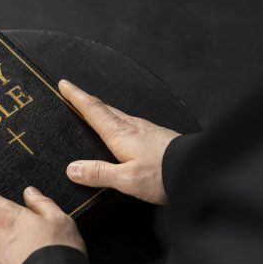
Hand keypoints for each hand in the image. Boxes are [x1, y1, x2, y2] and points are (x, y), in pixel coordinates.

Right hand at [58, 79, 179, 204]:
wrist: (198, 169)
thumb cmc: (164, 174)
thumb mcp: (127, 179)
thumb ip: (99, 173)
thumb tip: (73, 169)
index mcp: (120, 134)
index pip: (92, 109)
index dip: (76, 96)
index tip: (64, 84)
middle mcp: (131, 126)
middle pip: (104, 107)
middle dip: (86, 99)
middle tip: (73, 93)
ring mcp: (145, 129)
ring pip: (117, 114)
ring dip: (102, 109)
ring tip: (93, 110)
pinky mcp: (156, 135)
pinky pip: (130, 123)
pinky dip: (117, 120)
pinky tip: (121, 130)